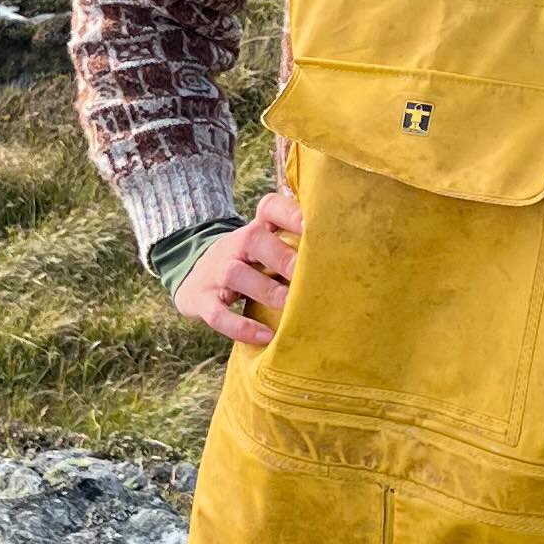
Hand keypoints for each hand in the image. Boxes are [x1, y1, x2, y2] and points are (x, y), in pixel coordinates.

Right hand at [174, 187, 302, 350]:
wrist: (195, 275)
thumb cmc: (250, 261)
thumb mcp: (266, 244)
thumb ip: (296, 244)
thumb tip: (348, 254)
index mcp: (256, 228)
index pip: (270, 208)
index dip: (290, 213)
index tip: (312, 224)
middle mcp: (235, 245)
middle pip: (253, 239)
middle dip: (282, 256)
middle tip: (308, 273)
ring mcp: (216, 272)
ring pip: (235, 274)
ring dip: (266, 290)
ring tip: (291, 305)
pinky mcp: (204, 301)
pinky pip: (218, 314)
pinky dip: (241, 327)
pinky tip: (266, 335)